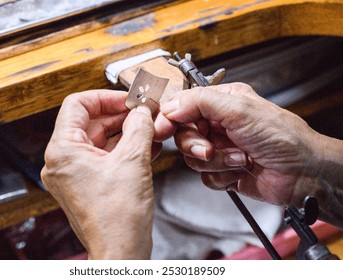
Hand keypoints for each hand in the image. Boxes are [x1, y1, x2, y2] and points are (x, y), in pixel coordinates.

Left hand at [41, 90, 155, 258]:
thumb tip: (142, 112)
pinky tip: (145, 145)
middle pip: (90, 123)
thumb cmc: (117, 218)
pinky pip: (104, 157)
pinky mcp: (87, 185)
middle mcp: (63, 162)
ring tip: (149, 127)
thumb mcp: (133, 161)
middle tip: (144, 112)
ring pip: (100, 140)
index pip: (78, 105)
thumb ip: (139, 128)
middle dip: (120, 116)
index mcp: (63, 151)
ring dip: (125, 132)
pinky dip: (123, 149)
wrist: (120, 251)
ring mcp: (74, 175)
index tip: (127, 99)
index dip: (105, 97)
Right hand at [156, 83, 323, 206]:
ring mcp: (220, 148)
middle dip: (196, 145)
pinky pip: (204, 177)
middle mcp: (218, 124)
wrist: (302, 174)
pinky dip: (221, 176)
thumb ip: (200, 102)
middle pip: (183, 135)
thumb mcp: (239, 110)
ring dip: (216, 162)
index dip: (169, 118)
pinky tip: (240, 171)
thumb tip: (170, 105)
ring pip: (192, 158)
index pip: (183, 106)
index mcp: (221, 102)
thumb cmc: (283, 137)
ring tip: (239, 159)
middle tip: (210, 149)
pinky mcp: (223, 171)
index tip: (161, 129)